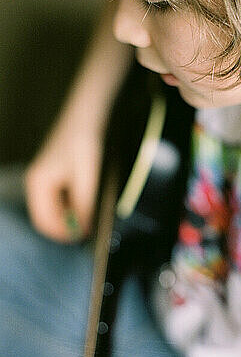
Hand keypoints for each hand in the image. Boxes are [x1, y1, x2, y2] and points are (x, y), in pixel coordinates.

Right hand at [25, 117, 102, 242]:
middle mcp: (36, 182)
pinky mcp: (55, 175)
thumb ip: (83, 207)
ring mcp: (44, 179)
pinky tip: (85, 207)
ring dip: (68, 218)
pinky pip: (58, 200)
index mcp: (38, 184)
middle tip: (86, 233)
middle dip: (64, 228)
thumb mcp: (86, 179)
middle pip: (46, 217)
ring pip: (53, 209)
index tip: (80, 239)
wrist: (86, 117)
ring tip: (88, 220)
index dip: (61, 234)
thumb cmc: (83, 143)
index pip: (44, 221)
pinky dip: (70, 207)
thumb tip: (82, 230)